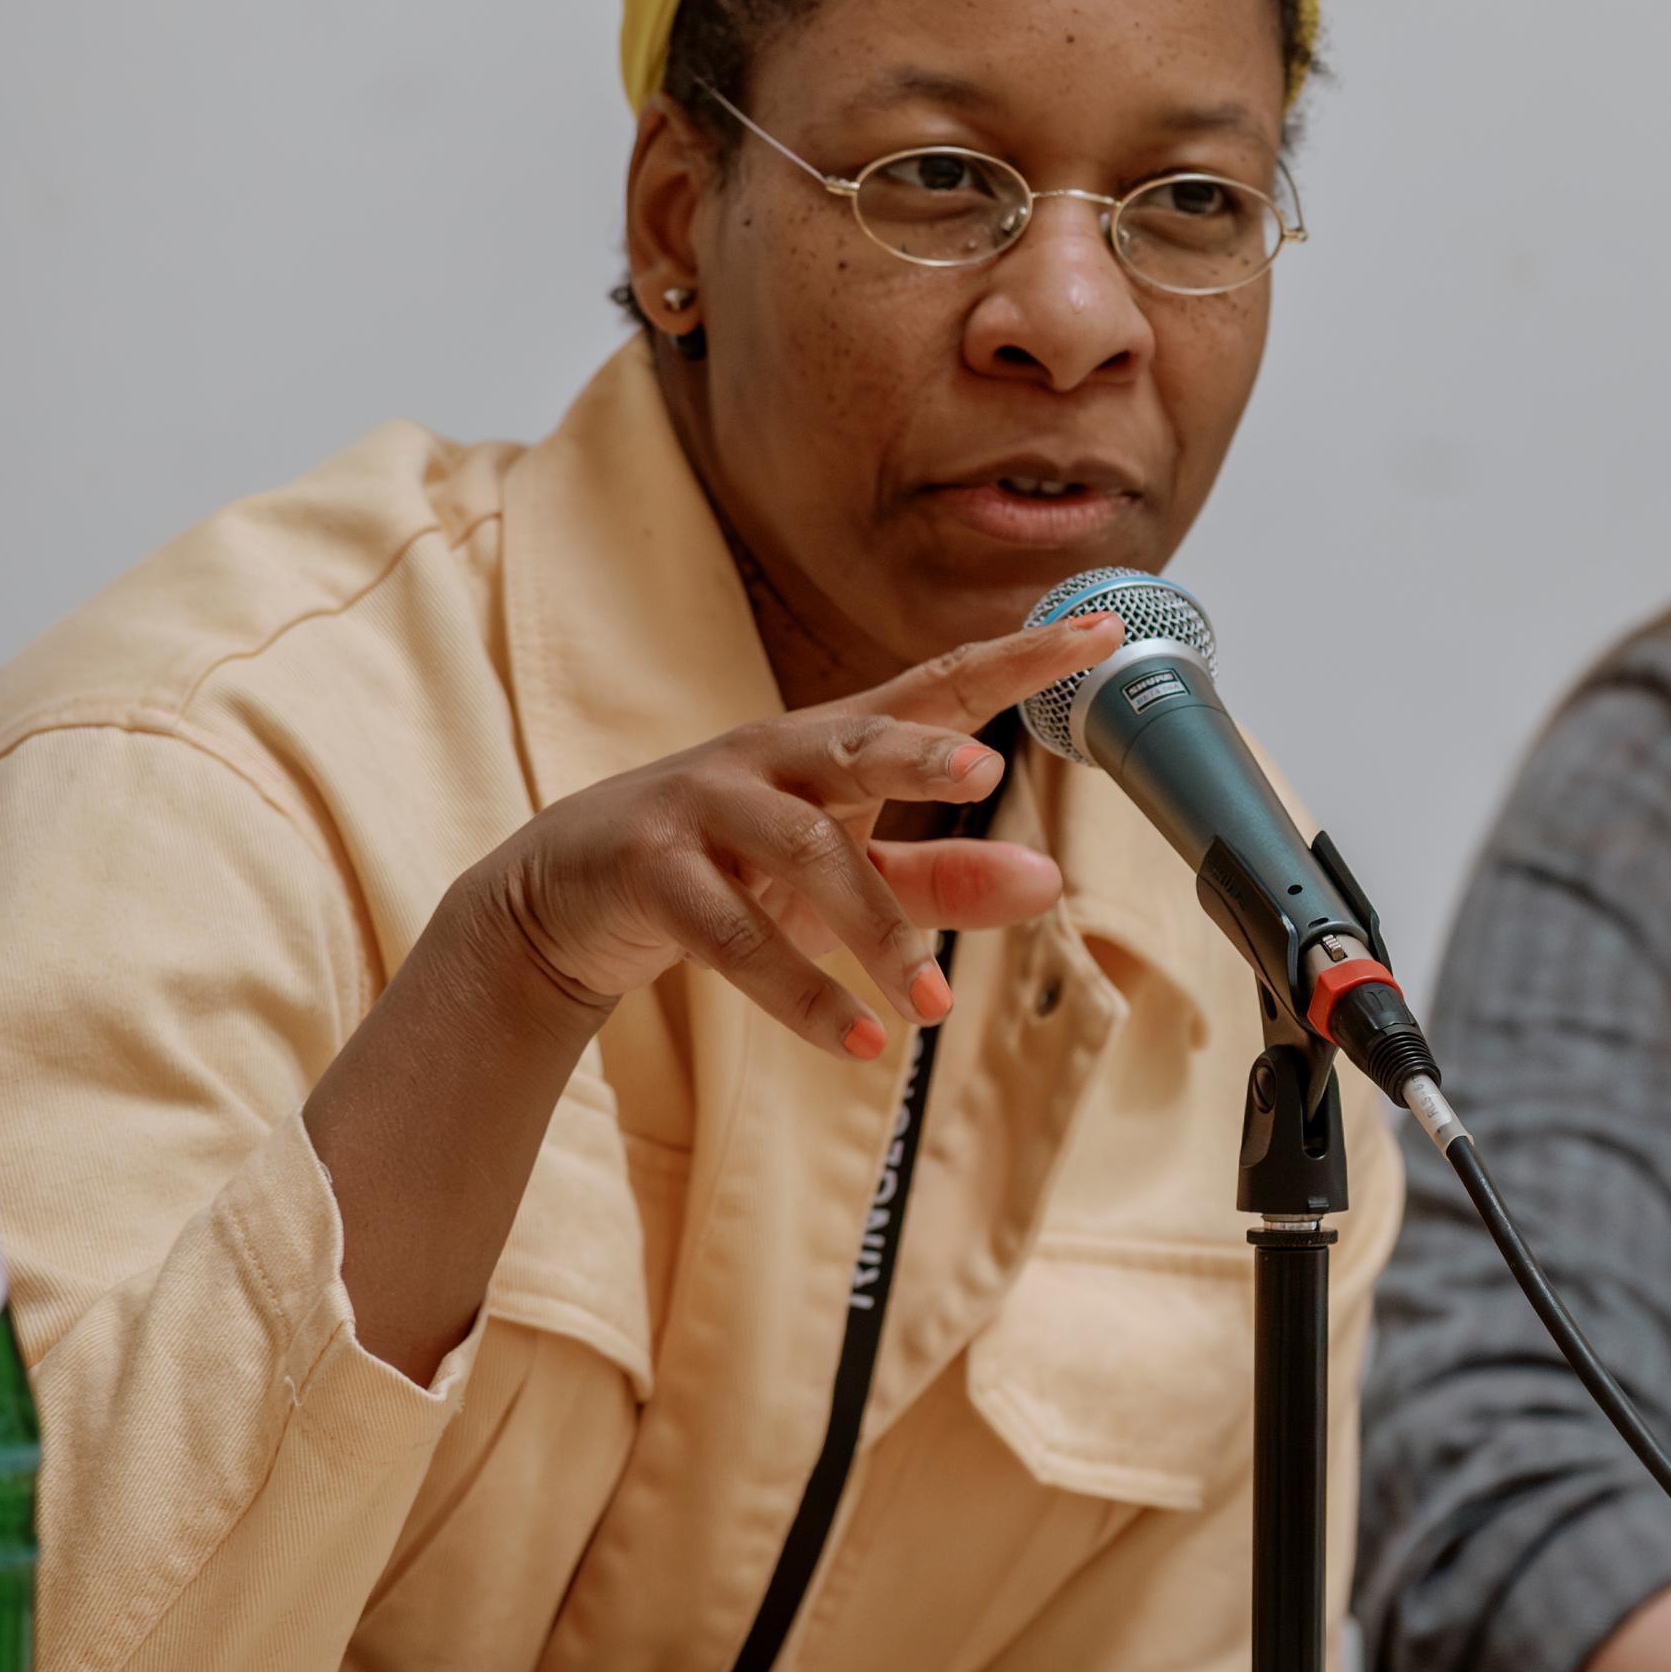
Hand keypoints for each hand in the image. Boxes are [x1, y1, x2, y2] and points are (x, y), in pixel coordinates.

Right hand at [439, 614, 1121, 1060]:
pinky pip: (732, 934)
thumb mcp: (847, 873)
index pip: (940, 685)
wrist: (567, 895)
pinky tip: (860, 1043)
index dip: (1020, 658)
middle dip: (921, 751)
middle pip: (857, 741)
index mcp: (834, 742)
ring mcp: (705, 807)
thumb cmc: (734, 867)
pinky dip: (800, 992)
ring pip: (801, 852)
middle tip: (985, 771)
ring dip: (874, 933)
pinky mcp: (650, 872)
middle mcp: (773, 756)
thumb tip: (1050, 882)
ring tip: (930, 1006)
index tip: (1103, 628)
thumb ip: (945, 878)